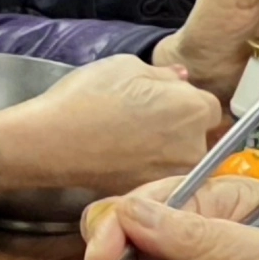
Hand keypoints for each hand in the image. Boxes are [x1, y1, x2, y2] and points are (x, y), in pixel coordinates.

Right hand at [0, 54, 225, 197]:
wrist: (50, 141)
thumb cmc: (85, 98)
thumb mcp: (125, 66)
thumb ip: (163, 74)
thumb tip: (179, 79)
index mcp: (194, 109)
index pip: (208, 105)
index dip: (185, 100)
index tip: (164, 100)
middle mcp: (195, 147)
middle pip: (202, 136)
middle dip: (182, 128)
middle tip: (147, 119)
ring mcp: (174, 175)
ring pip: (183, 159)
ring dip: (168, 151)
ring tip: (132, 141)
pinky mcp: (153, 193)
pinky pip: (162, 177)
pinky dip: (149, 169)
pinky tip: (123, 157)